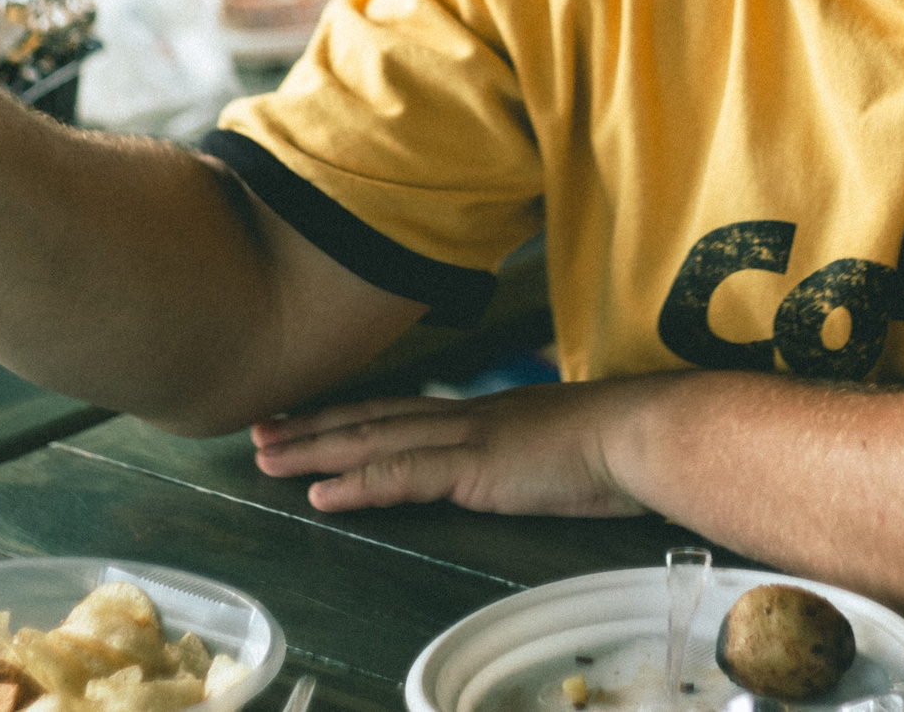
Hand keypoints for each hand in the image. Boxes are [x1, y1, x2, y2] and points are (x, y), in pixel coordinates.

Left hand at [248, 376, 672, 517]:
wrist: (642, 432)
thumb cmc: (617, 443)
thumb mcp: (558, 442)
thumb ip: (528, 448)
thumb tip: (522, 458)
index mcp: (484, 412)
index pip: (402, 410)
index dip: (352, 413)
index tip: (309, 413)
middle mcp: (465, 416)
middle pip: (373, 418)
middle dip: (314, 424)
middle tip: (260, 428)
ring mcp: (467, 438)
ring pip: (373, 441)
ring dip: (316, 450)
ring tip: (267, 458)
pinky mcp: (475, 468)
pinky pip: (404, 476)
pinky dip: (358, 483)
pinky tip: (321, 493)